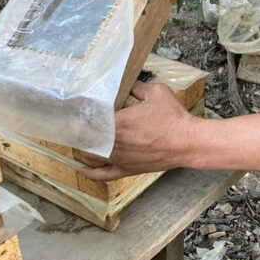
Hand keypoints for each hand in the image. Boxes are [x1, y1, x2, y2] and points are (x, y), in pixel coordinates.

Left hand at [80, 81, 198, 180]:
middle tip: (70, 125)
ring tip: (76, 140)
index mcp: (118, 123)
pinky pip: (104, 175)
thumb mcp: (156, 93)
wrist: (188, 142)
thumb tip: (130, 84)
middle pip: (85, 139)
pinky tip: (82, 170)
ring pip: (91, 156)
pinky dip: (91, 173)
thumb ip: (138, 87)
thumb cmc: (173, 118)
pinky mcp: (128, 169)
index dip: (76, 116)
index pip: (88, 120)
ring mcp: (120, 158)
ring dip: (81, 148)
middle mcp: (115, 143)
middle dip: (75, 132)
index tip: (70, 111)